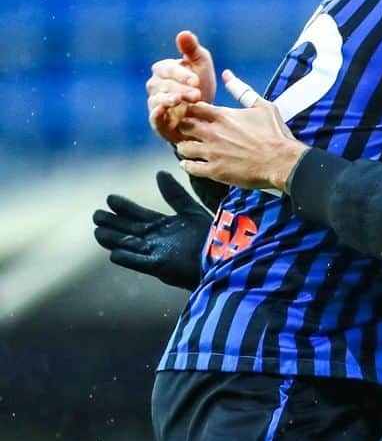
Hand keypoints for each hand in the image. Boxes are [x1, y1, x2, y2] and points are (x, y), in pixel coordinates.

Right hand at [93, 170, 209, 289]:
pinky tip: (113, 253)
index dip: (124, 207)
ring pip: (129, 245)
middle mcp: (156, 239)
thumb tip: (159, 173)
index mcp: (163, 226)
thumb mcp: (190, 211)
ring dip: (113, 239)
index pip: (138, 215)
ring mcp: (157, 253)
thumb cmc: (211, 236)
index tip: (110, 198)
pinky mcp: (161, 267)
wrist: (224, 257)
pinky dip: (127, 258)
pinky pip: (140, 262)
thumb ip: (174, 195)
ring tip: (97, 232)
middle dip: (113, 223)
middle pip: (129, 229)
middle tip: (97, 214)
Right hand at [147, 31, 217, 144]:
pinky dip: (156, 115)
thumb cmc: (201, 85)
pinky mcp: (158, 122)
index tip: (196, 81)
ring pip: (158, 100)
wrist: (203, 114)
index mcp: (163, 69)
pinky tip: (162, 111)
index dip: (182, 75)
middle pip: (164, 85)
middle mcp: (154, 85)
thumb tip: (184, 33)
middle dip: (181, 89)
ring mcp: (154, 103)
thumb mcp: (201, 65)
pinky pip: (153, 118)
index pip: (168, 69)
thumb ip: (192, 49)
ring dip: (170, 100)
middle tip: (197, 95)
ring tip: (181, 101)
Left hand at [174, 70, 306, 191]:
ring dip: (184, 147)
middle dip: (184, 127)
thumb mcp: (263, 106)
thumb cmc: (276, 135)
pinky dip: (188, 166)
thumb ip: (242, 90)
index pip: (193, 107)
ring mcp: (213, 153)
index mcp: (223, 116)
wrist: (283, 162)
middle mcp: (213, 133)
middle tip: (189, 132)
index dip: (191, 110)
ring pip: (183, 147)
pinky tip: (190, 164)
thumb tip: (226, 74)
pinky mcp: (216, 171)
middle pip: (183, 125)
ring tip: (189, 149)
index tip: (195, 115)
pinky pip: (191, 168)